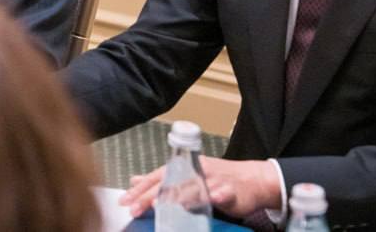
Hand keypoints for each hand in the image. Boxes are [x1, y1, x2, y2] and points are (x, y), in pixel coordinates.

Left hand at [120, 157, 280, 217]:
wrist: (251, 179)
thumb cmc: (216, 178)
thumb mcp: (186, 175)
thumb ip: (161, 179)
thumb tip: (135, 180)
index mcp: (183, 167)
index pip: (157, 177)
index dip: (140, 189)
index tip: (125, 200)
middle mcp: (195, 171)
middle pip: (169, 183)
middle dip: (150, 196)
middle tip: (134, 208)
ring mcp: (213, 180)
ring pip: (192, 188)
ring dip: (177, 197)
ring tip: (160, 205)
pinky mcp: (230, 190)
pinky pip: (221, 193)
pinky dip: (216, 196)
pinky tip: (210, 200)